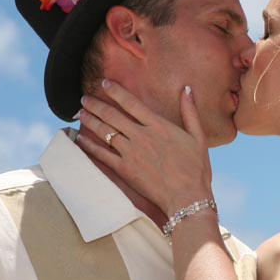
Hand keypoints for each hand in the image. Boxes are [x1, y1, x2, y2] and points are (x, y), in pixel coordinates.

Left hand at [76, 80, 213, 215]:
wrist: (187, 197)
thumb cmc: (196, 168)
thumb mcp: (199, 137)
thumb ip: (190, 112)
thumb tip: (187, 89)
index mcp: (159, 126)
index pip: (132, 103)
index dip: (116, 91)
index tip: (104, 83)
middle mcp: (141, 136)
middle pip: (112, 115)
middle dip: (96, 105)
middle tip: (84, 98)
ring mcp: (131, 153)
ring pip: (104, 132)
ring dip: (90, 120)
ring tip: (80, 113)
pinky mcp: (124, 170)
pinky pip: (102, 155)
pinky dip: (89, 145)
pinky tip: (80, 139)